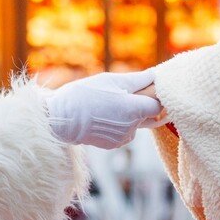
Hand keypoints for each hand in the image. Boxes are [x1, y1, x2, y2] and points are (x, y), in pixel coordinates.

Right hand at [46, 70, 161, 149]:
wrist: (60, 119)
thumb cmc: (85, 95)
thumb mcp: (111, 80)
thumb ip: (137, 79)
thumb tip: (156, 75)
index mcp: (134, 109)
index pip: (159, 106)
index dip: (155, 97)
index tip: (146, 89)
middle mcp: (132, 127)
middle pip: (147, 114)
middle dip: (139, 104)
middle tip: (120, 94)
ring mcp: (123, 139)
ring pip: (135, 124)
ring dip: (128, 115)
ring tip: (106, 104)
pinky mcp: (113, 145)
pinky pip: (124, 132)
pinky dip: (118, 124)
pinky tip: (102, 115)